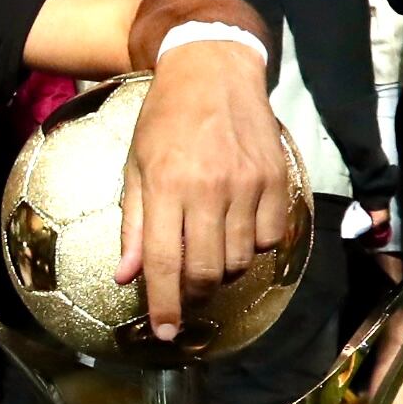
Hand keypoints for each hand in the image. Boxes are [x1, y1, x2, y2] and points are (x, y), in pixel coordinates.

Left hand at [115, 37, 290, 342]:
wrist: (213, 70)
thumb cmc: (165, 119)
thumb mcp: (136, 167)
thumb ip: (134, 225)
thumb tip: (127, 277)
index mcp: (167, 186)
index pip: (165, 262)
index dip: (164, 305)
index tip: (165, 333)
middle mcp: (209, 189)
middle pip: (207, 271)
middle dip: (194, 294)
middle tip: (185, 292)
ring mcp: (247, 185)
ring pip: (239, 260)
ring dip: (222, 270)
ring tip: (208, 251)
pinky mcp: (275, 179)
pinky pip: (268, 238)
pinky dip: (252, 246)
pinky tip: (237, 228)